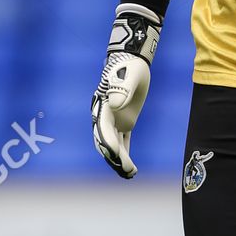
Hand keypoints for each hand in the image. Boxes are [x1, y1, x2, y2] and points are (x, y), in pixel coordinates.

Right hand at [91, 4, 160, 177]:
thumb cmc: (130, 66)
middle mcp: (104, 116)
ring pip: (113, 145)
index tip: (119, 157)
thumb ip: (122, 89)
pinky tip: (131, 169)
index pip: (103, 130)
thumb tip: (116, 104)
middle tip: (128, 171)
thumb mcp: (129, 76)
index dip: (109, 144)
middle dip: (114, 158)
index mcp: (103, 106)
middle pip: (105, 142)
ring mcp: (113, 120)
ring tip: (131, 175)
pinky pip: (122, 142)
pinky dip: (125, 155)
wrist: (132, 60)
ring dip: (119, 161)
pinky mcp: (123, 122)